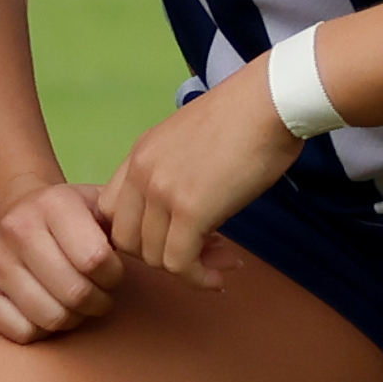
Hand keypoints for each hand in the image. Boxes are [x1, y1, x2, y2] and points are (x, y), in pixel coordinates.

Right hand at [0, 174, 126, 342]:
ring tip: (73, 302)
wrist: (9, 210)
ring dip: (72, 318)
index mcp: (53, 203)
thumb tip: (156, 243)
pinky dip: (40, 329)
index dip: (114, 277)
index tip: (111, 273)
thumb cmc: (69, 218)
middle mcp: (16, 228)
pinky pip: (21, 332)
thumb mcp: (99, 204)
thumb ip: (128, 219)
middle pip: (75, 294)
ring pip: (50, 317)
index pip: (96, 261)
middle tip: (97, 294)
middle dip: (97, 302)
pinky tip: (44, 307)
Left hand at [90, 70, 298, 286]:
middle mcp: (140, 173)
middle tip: (202, 255)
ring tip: (221, 261)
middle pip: (125, 239)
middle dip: (161, 256)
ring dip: (186, 269)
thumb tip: (185, 211)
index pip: (112, 211)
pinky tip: (220, 276)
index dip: (140, 234)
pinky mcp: (190, 209)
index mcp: (138, 155)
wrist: (270, 103)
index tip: (175, 239)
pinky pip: (179, 263)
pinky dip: (198, 278)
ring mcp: (161, 191)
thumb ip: (174, 172)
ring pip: (151, 256)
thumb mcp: (190, 143)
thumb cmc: (245, 120)